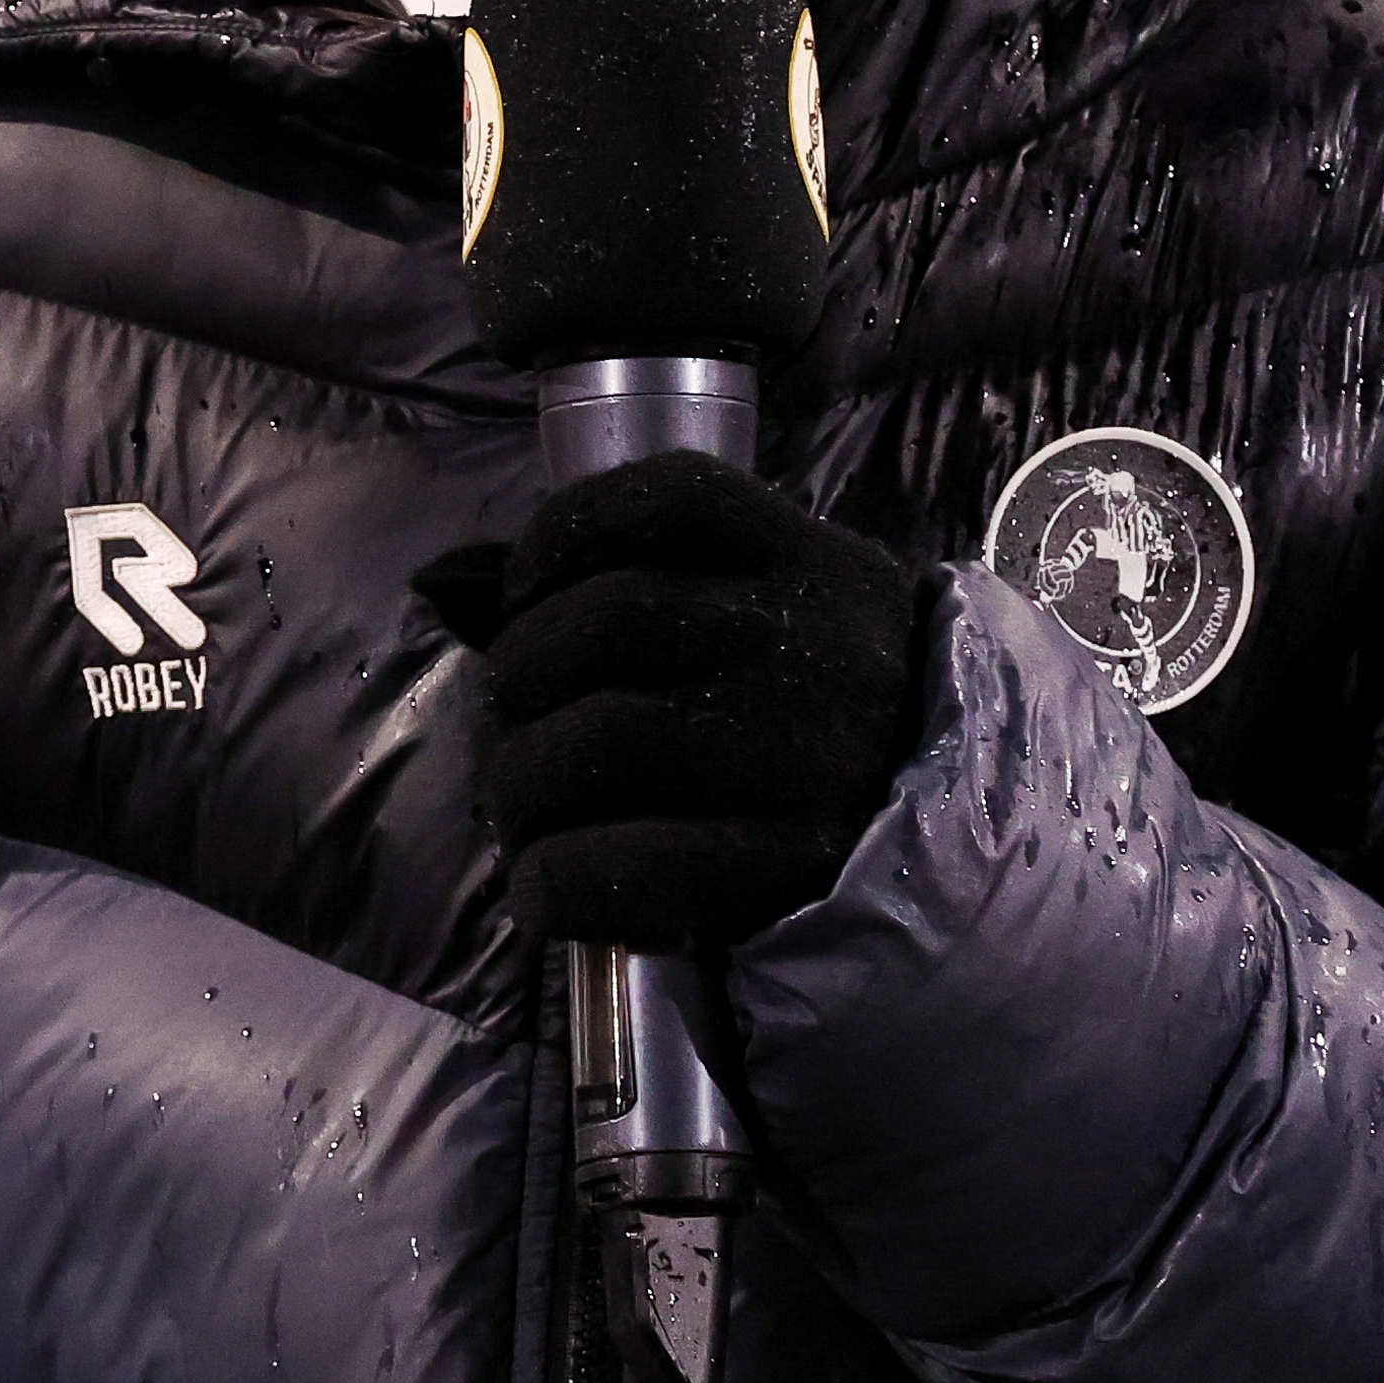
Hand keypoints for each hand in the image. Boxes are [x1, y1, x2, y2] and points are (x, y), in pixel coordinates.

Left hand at [414, 451, 930, 949]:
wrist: (944, 830)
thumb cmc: (805, 702)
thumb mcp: (746, 607)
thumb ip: (603, 580)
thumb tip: (439, 581)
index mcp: (806, 558)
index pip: (663, 499)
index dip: (558, 535)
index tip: (525, 592)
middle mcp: (814, 643)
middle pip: (611, 620)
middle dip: (520, 670)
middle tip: (511, 716)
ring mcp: (810, 758)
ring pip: (603, 741)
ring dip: (520, 782)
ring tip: (519, 805)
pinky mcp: (794, 868)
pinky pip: (628, 867)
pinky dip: (552, 878)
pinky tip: (543, 883)